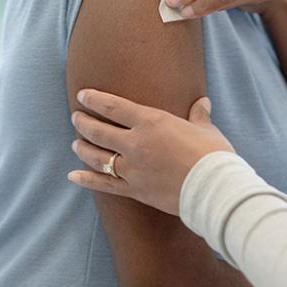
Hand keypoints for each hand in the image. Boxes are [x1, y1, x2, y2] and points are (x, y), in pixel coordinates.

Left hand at [68, 89, 234, 216]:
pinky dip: (87, 180)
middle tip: (75, 117)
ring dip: (83, 149)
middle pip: (99, 131)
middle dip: (83, 123)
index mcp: (152, 122)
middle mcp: (136, 143)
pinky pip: (104, 184)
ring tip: (75, 144)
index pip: (114, 106)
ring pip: (97, 157)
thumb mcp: (206, 130)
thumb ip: (198, 116)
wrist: (213, 189)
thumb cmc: (213, 155)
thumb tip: (203, 103)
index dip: (95, 100)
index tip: (82, 96)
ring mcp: (132, 168)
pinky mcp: (134, 190)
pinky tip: (73, 176)